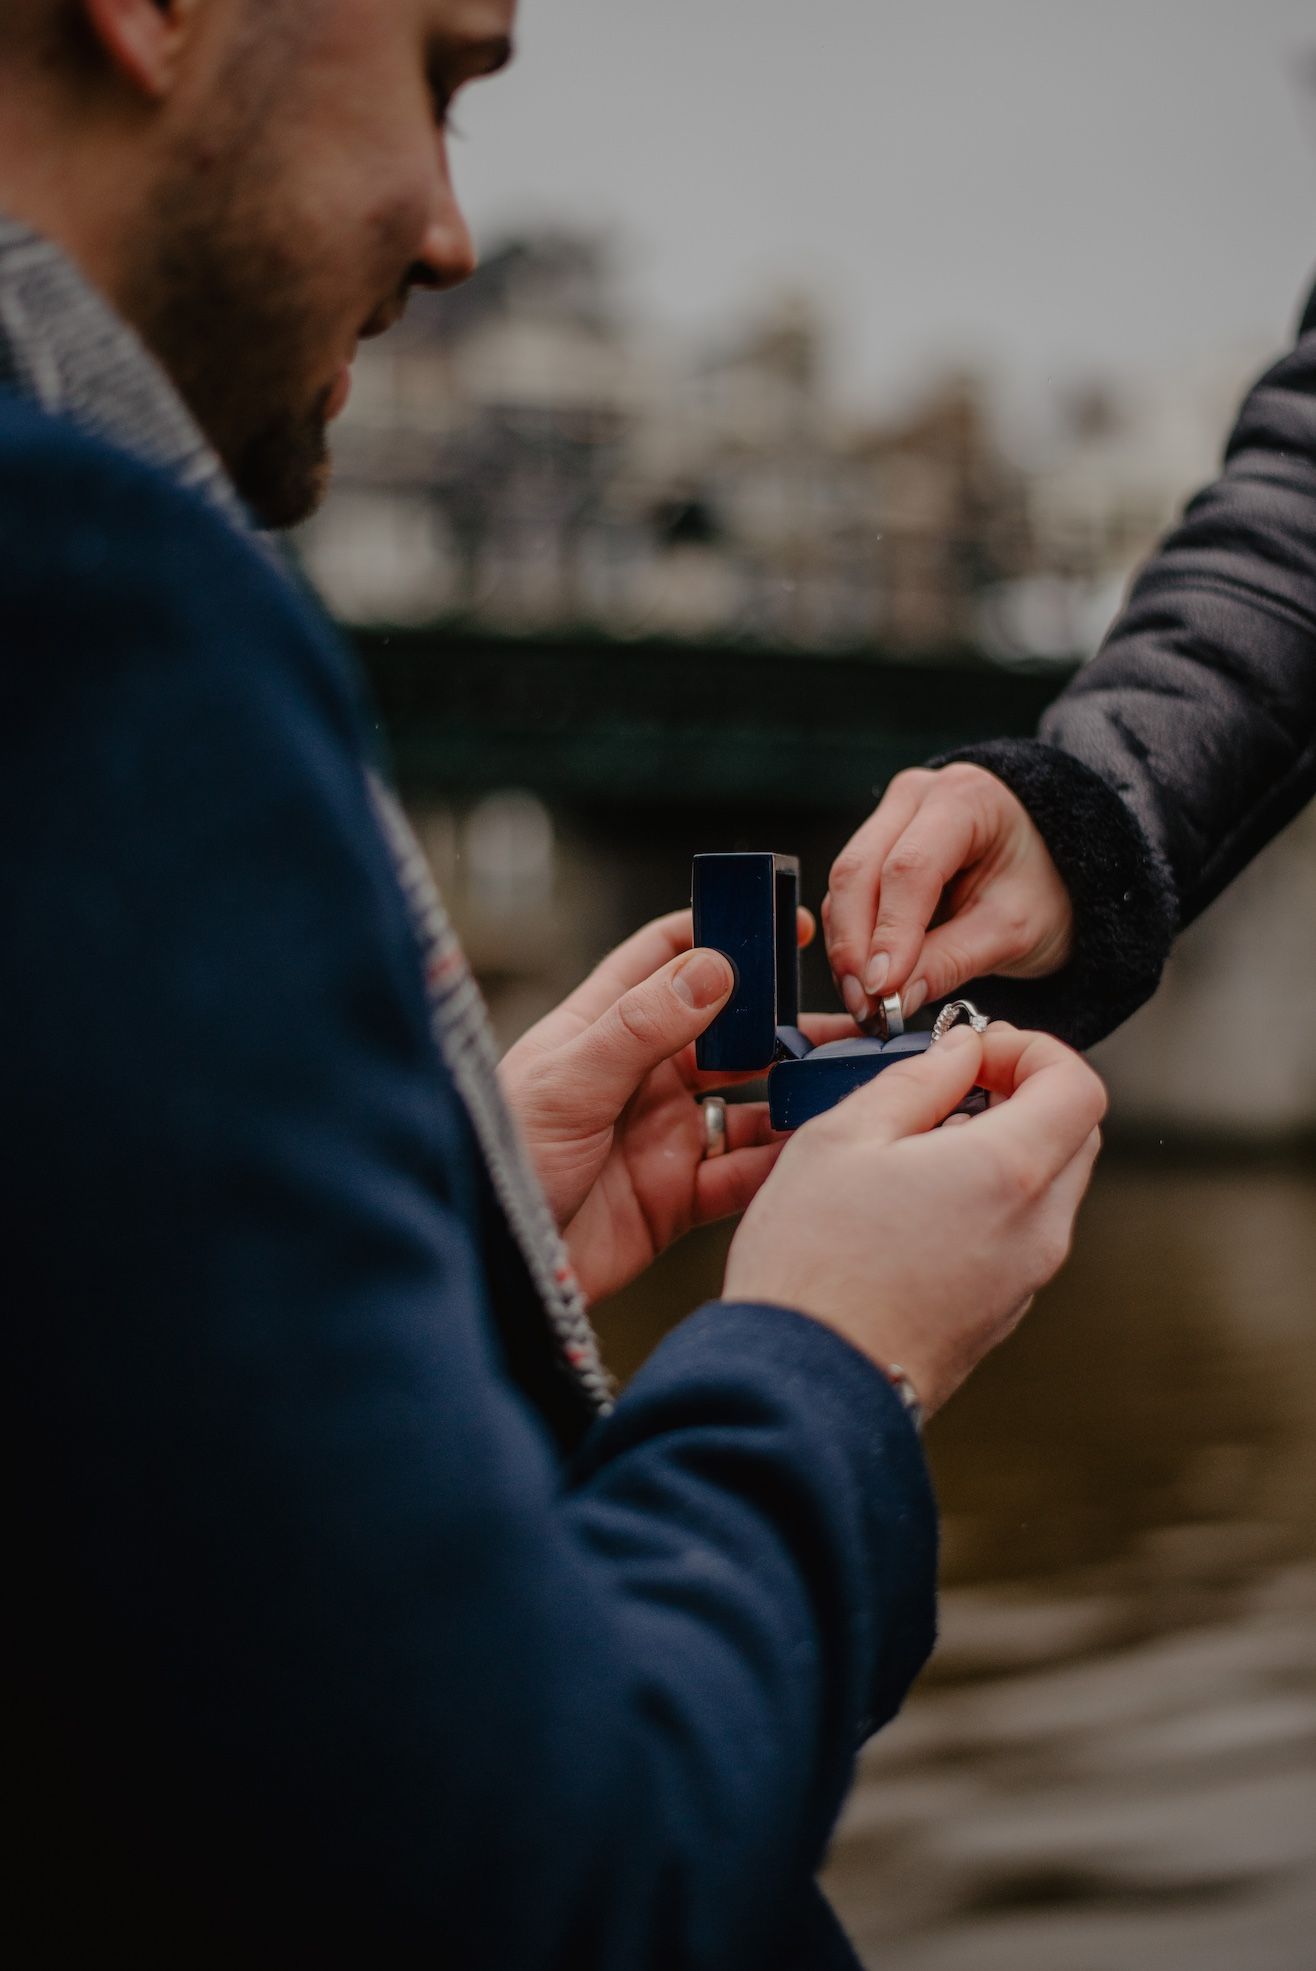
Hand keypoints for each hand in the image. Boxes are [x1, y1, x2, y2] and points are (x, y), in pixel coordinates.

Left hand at [500, 909, 844, 1306]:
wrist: (494, 1268)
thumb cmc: (503, 1159)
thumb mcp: (568, 1083)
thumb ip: (641, 1027)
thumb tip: (714, 968)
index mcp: (603, 1029)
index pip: (664, 958)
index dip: (721, 934)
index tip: (784, 925)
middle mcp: (640, 1077)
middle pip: (726, 1032)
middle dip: (782, 1022)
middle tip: (845, 1018)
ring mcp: (662, 1136)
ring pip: (747, 1102)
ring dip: (793, 1092)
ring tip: (844, 1081)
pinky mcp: (677, 1198)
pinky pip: (743, 1172)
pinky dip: (780, 1161)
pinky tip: (817, 1146)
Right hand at [723, 1022, 1105, 1417]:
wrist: (804, 1385)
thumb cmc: (812, 1263)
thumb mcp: (842, 1137)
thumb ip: (915, 1080)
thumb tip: (959, 1052)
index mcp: (1008, 1173)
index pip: (1078, 1086)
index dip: (1033, 1051)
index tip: (975, 1051)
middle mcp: (1036, 1230)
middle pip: (1074, 1134)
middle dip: (1022, 1094)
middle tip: (951, 1087)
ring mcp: (1025, 1279)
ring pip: (1047, 1187)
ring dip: (1003, 1148)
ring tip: (916, 1150)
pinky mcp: (1002, 1314)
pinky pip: (1019, 1234)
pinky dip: (989, 1200)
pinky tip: (912, 1207)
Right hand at [824, 763, 1073, 1025]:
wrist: (1054, 867)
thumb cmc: (1045, 888)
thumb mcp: (1013, 930)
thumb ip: (952, 960)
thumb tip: (894, 998)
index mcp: (966, 799)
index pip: (910, 869)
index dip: (891, 933)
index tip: (882, 989)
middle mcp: (918, 795)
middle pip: (860, 870)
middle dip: (855, 945)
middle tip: (865, 1004)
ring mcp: (891, 815)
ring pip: (845, 883)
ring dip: (846, 947)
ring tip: (864, 1002)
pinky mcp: (877, 844)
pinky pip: (848, 893)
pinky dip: (852, 938)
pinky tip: (863, 979)